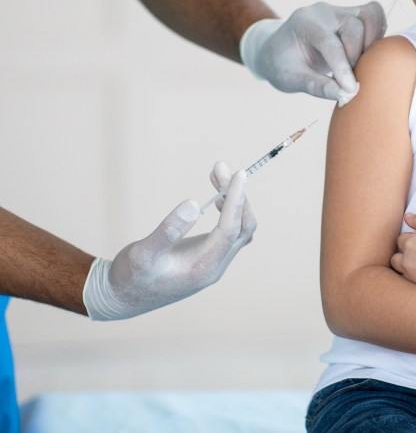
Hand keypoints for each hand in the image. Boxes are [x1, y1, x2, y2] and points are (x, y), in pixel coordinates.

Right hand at [82, 162, 256, 320]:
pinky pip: (230, 231)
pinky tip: (216, 198)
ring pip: (239, 228)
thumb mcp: (141, 254)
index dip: (236, 200)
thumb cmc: (130, 277)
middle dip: (236, 194)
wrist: (123, 298)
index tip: (238, 174)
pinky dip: (229, 211)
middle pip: (242, 226)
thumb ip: (167, 231)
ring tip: (217, 175)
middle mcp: (215, 265)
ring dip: (234, 200)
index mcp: (203, 267)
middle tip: (220, 167)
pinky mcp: (210, 256)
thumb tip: (194, 204)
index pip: (230, 229)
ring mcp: (215, 262)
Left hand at [240, 1, 386, 103]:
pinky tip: (365, 52)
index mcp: (303, 23)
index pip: (329, 43)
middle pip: (354, 26)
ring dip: (372, 41)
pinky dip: (377, 33)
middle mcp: (323, 12)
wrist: (278, 48)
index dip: (342, 68)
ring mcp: (340, 10)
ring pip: (370, 14)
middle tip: (349, 76)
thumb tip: (347, 95)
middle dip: (356, 55)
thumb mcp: (290, 79)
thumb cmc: (283, 65)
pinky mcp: (353, 13)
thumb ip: (317, 86)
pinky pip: (375, 15)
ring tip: (361, 62)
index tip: (351, 90)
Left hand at [392, 213, 415, 302]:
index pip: (402, 237)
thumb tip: (407, 217)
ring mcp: (412, 279)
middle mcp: (408, 263)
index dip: (415, 236)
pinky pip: (408, 282)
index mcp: (412, 245)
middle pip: (397, 255)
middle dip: (407, 251)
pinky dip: (414, 276)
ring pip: (400, 270)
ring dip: (407, 264)